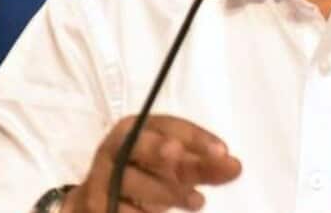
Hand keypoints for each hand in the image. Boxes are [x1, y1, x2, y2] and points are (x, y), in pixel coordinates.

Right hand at [62, 114, 241, 212]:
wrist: (99, 198)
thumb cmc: (144, 172)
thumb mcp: (172, 165)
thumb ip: (202, 164)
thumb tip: (234, 167)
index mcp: (137, 127)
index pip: (168, 125)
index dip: (195, 138)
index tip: (223, 151)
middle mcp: (116, 146)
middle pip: (141, 146)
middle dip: (160, 150)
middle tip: (179, 155)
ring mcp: (102, 175)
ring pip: (133, 181)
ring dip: (167, 191)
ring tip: (197, 201)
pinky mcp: (96, 203)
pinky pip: (122, 209)